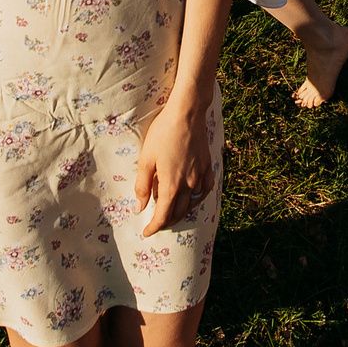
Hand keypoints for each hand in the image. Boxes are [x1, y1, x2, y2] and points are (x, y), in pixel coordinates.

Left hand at [133, 94, 214, 235]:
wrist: (186, 113)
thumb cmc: (163, 134)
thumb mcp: (146, 160)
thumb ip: (143, 186)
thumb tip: (140, 208)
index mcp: (171, 185)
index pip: (163, 216)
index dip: (154, 227)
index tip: (146, 233)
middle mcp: (188, 184)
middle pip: (178, 213)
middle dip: (167, 222)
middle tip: (156, 224)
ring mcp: (200, 175)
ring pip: (192, 203)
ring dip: (181, 212)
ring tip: (171, 213)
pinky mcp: (207, 165)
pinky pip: (205, 189)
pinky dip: (198, 198)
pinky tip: (193, 196)